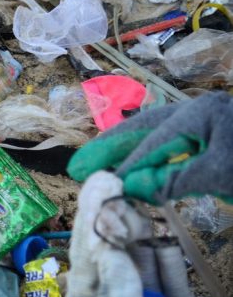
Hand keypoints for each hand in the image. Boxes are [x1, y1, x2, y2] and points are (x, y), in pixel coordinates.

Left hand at [66, 171, 198, 296]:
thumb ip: (118, 286)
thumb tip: (109, 245)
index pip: (87, 253)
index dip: (92, 216)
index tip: (99, 183)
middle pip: (117, 253)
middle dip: (120, 219)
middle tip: (121, 186)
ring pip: (147, 264)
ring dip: (146, 235)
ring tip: (141, 206)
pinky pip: (176, 286)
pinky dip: (173, 262)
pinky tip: (169, 238)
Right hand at [67, 92, 232, 203]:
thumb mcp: (222, 174)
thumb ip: (173, 179)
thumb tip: (128, 186)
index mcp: (199, 112)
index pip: (153, 142)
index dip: (126, 167)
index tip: (100, 187)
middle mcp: (196, 110)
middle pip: (143, 127)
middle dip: (110, 148)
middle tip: (78, 167)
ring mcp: (205, 120)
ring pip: (153, 133)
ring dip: (125, 151)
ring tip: (94, 164)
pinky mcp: (212, 135)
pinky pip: (170, 142)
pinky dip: (148, 155)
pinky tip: (133, 165)